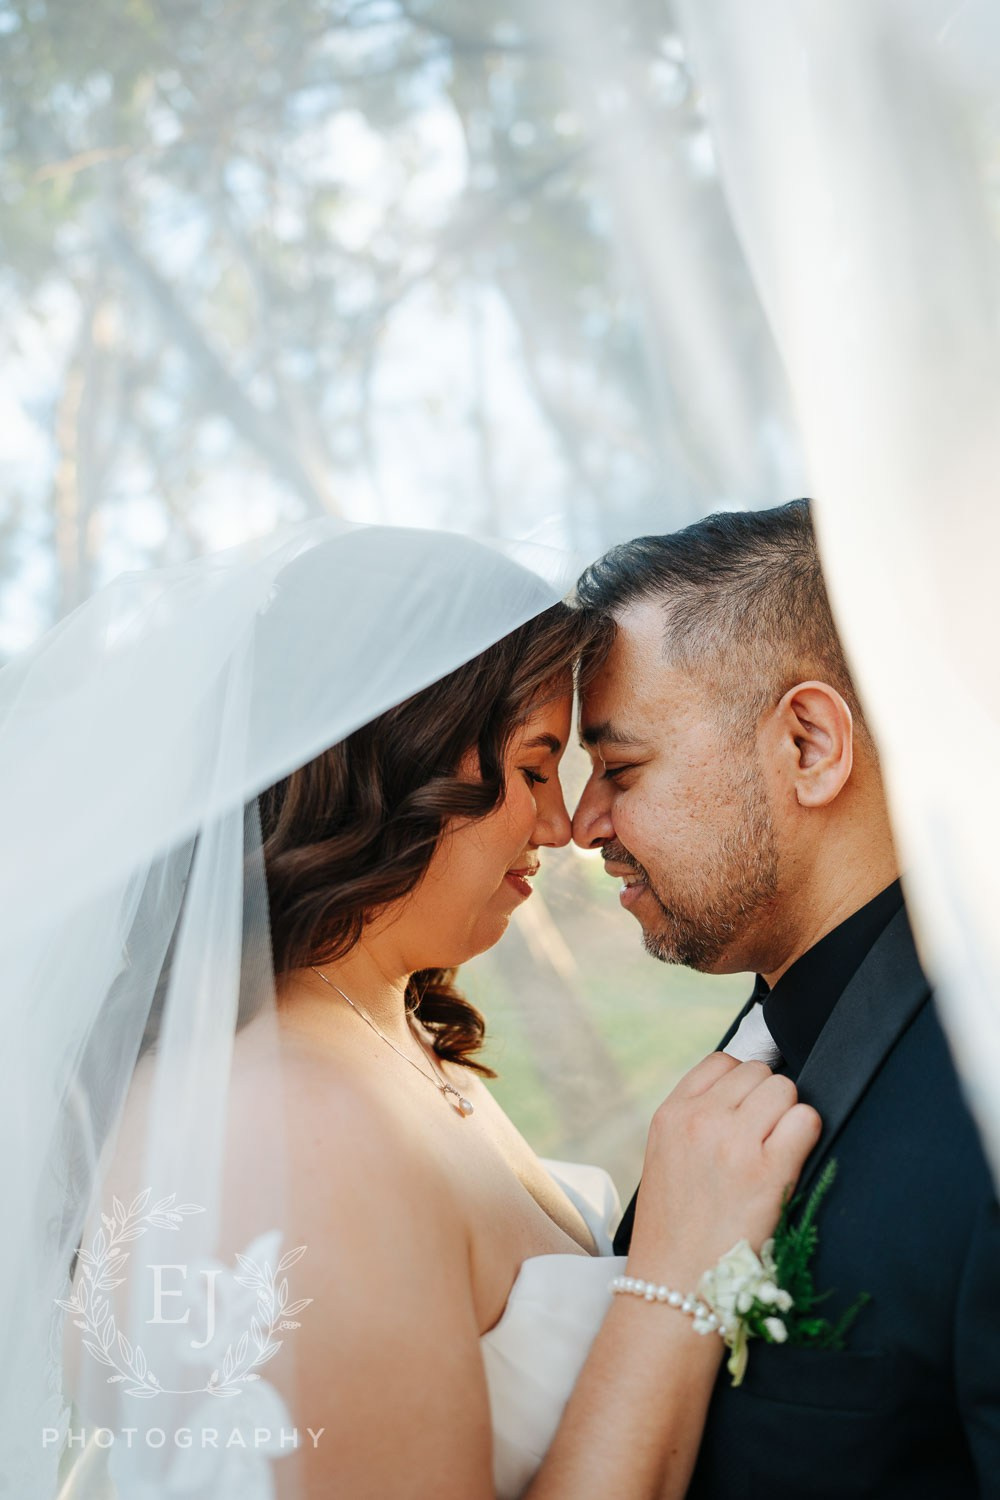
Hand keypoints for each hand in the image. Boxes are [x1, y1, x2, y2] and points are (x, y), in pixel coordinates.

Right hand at [628, 1053, 820, 1288]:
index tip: (748, 1111)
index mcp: (670, 1115)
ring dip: (788, 1116)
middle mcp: (700, 1120)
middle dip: (768, 1100)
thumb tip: (747, 1094)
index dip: (743, 1084)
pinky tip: (792, 1162)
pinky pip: (806, 1120)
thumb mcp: (666, 1158)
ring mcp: (734, 1143)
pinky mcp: (768, 1172)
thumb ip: (695, 1120)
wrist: (674, 1287)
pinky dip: (807, 1134)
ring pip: (784, 1089)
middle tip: (764, 1139)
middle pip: (759, 1073)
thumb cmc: (675, 1229)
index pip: (722, 1062)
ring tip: (777, 1153)